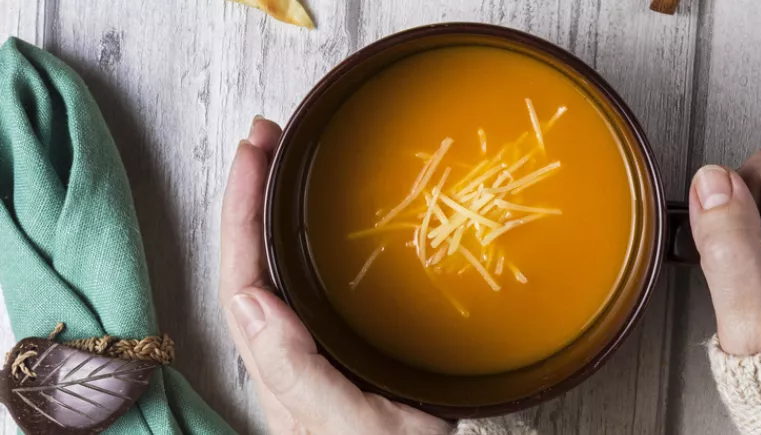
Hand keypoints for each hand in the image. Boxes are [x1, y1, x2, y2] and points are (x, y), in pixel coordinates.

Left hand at [219, 116, 450, 433]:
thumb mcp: (358, 427)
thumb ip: (301, 375)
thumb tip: (250, 300)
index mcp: (282, 372)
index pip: (243, 277)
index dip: (241, 208)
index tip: (258, 149)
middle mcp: (286, 360)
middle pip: (249, 266)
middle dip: (250, 195)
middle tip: (269, 136)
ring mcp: (313, 356)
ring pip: (276, 275)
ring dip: (273, 215)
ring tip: (285, 164)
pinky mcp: (343, 354)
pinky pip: (309, 289)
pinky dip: (308, 245)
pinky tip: (328, 229)